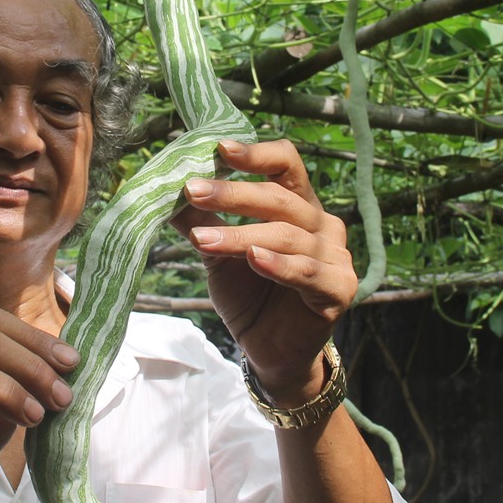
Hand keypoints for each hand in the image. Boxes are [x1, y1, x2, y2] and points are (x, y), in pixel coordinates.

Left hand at [171, 138, 356, 403]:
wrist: (269, 353)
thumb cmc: (250, 296)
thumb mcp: (218, 252)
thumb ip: (200, 220)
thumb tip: (163, 187)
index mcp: (299, 206)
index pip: (287, 165)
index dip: (256, 154)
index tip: (219, 148)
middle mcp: (323, 225)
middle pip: (281, 199)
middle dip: (234, 194)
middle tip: (193, 190)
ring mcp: (335, 257)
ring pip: (286, 236)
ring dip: (241, 236)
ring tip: (200, 239)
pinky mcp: (338, 290)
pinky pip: (307, 272)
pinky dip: (279, 265)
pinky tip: (253, 260)